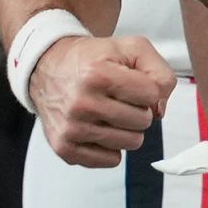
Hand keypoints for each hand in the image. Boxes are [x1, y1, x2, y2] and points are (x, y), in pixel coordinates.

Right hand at [30, 35, 175, 166]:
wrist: (48, 67)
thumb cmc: (92, 58)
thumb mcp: (131, 48)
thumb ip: (160, 72)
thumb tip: (159, 109)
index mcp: (98, 75)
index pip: (152, 94)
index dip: (148, 88)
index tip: (133, 82)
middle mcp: (82, 104)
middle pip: (143, 121)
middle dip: (139, 109)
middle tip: (120, 98)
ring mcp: (72, 128)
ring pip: (131, 143)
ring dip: (127, 128)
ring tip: (110, 111)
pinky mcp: (65, 148)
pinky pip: (111, 160)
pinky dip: (111, 146)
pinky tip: (100, 127)